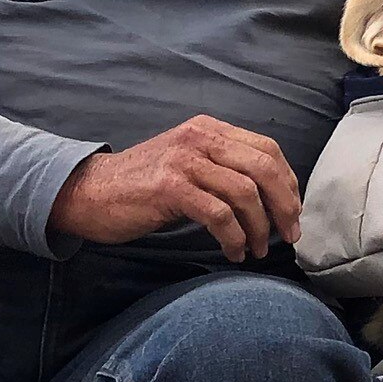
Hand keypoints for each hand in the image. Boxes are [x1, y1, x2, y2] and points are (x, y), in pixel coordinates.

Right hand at [49, 117, 299, 257]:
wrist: (89, 192)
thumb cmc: (143, 186)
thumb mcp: (188, 164)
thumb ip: (223, 169)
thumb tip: (271, 198)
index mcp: (209, 129)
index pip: (267, 149)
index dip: (288, 183)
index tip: (293, 213)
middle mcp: (199, 137)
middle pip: (264, 168)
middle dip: (284, 206)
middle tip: (289, 235)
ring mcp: (184, 161)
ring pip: (244, 193)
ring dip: (259, 228)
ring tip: (257, 250)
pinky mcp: (170, 188)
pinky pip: (219, 215)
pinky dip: (234, 238)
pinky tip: (234, 252)